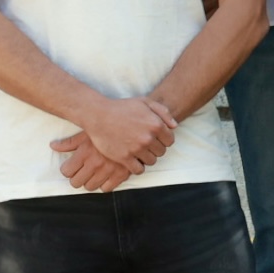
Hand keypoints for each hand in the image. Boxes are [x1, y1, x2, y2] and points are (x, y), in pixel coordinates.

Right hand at [52, 92, 175, 190]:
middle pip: (161, 152)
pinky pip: (138, 170)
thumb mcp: (145, 102)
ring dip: (146, 158)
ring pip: (151, 161)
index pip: (170, 141)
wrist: (98, 115)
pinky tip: (132, 160)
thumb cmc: (122, 107)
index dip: (163, 140)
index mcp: (156, 125)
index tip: (155, 138)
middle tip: (145, 144)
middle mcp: (148, 138)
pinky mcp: (124, 158)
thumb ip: (163, 112)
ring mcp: (136, 149)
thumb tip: (175, 126)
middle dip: (155, 149)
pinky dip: (137, 167)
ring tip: (138, 151)